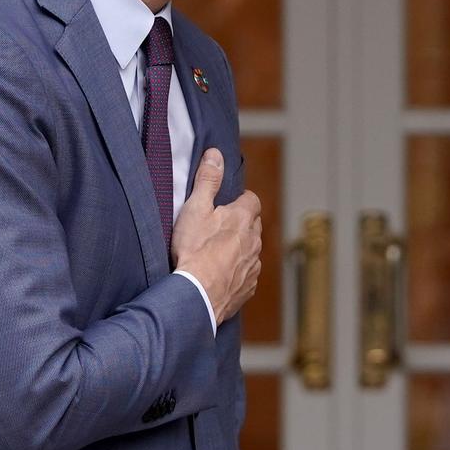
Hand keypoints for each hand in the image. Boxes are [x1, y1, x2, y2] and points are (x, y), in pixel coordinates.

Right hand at [173, 149, 262, 323]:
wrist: (197, 294)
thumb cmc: (194, 250)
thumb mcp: (196, 208)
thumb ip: (208, 180)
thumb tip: (216, 155)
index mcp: (244, 218)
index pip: (252, 200)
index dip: (240, 200)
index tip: (228, 204)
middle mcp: (255, 241)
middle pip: (253, 226)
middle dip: (241, 224)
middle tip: (219, 227)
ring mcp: (253, 266)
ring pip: (251, 251)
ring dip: (239, 249)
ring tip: (216, 253)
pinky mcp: (248, 287)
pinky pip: (247, 274)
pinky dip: (237, 272)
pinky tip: (219, 275)